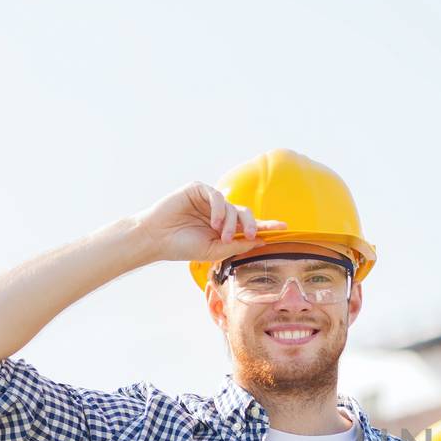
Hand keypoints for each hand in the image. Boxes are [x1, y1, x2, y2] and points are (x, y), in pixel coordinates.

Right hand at [134, 182, 286, 263]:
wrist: (156, 239)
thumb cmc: (182, 246)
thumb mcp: (214, 250)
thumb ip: (237, 246)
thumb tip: (261, 240)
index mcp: (225, 228)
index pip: (250, 225)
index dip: (267, 225)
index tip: (284, 227)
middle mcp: (219, 213)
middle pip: (245, 214)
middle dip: (251, 224)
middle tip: (249, 236)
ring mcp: (209, 200)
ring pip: (232, 206)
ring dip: (230, 222)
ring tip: (221, 235)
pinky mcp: (197, 190)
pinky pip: (217, 196)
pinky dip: (219, 209)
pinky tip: (214, 222)